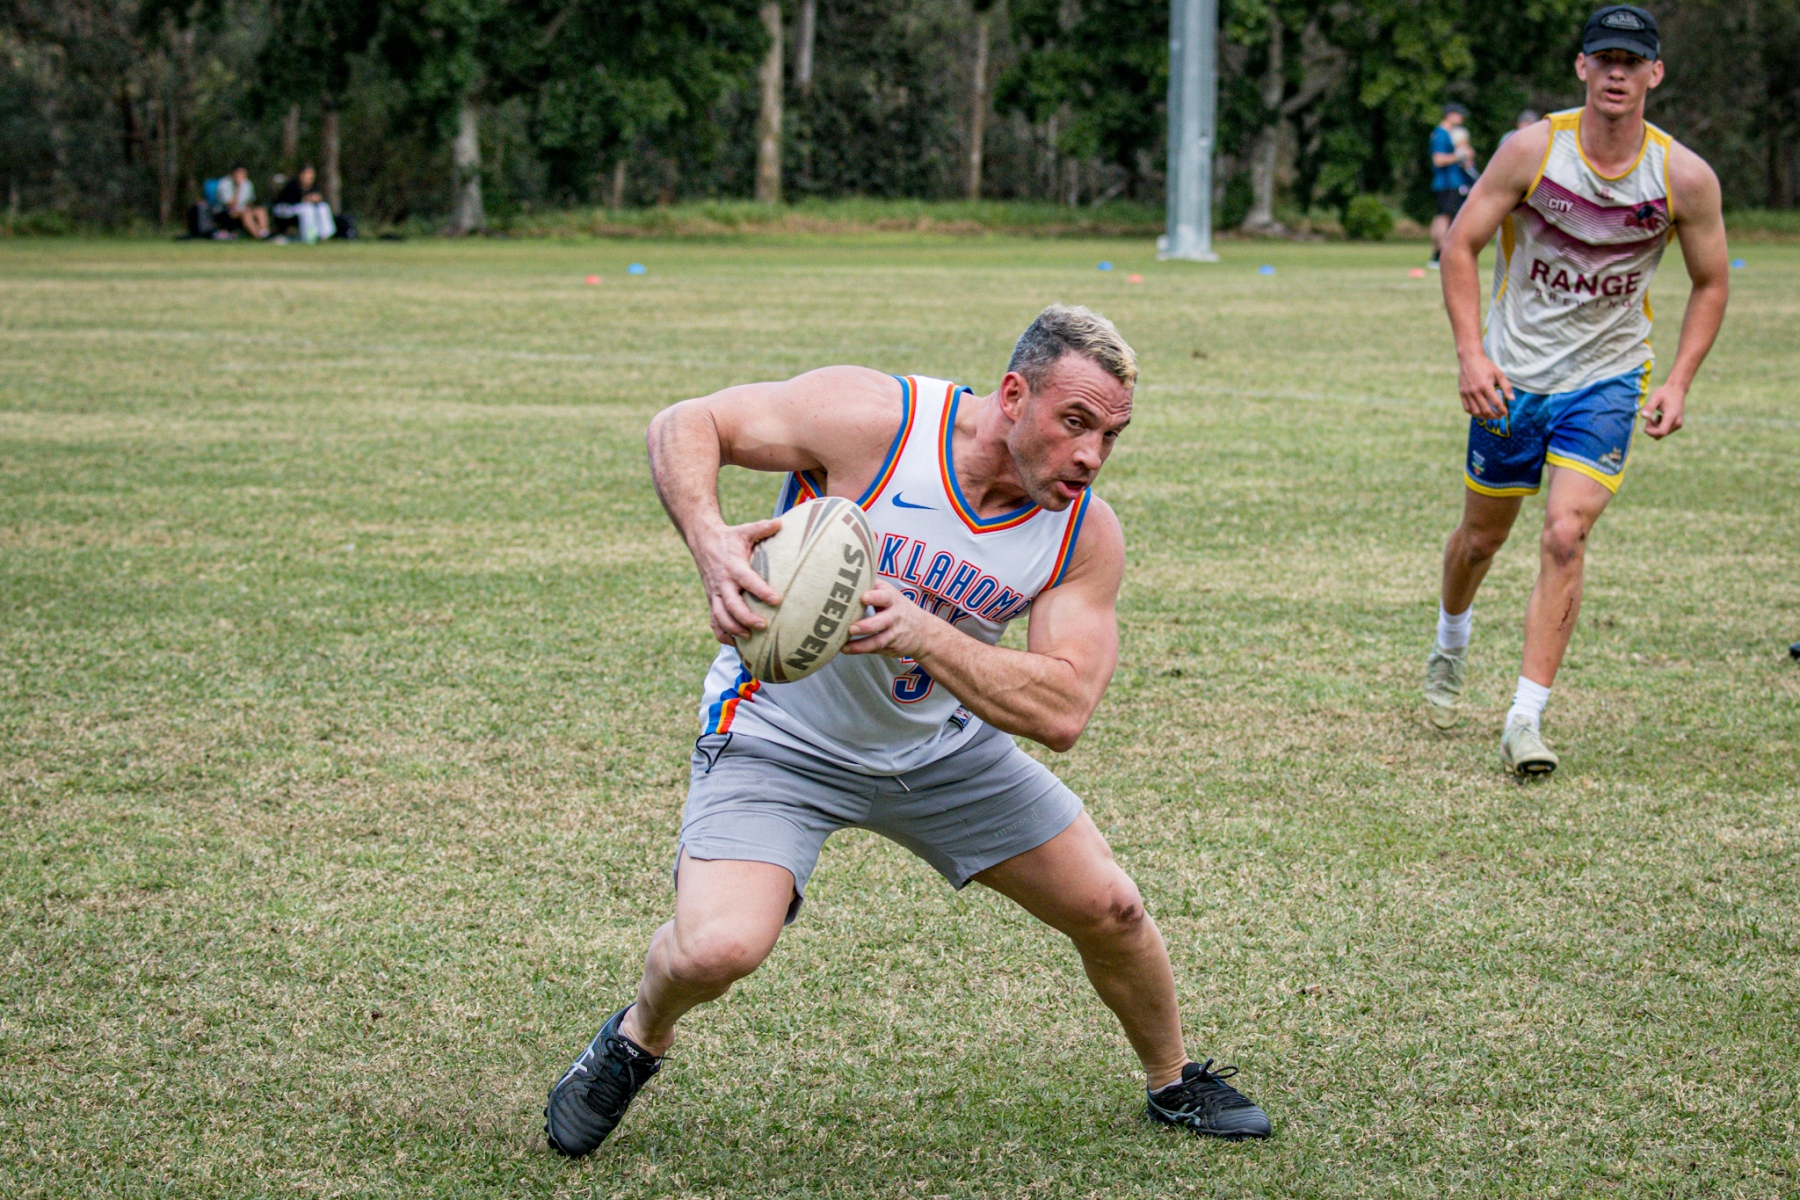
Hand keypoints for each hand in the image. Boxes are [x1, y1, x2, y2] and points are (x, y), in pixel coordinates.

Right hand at [689, 518, 783, 643]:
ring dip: (733, 629)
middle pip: (730, 605)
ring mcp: (714, 593)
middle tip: (763, 626)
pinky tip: (734, 644)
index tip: (777, 600)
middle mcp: (722, 582)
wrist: (702, 541)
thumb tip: (780, 523)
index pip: (747, 580)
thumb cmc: (730, 537)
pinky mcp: (711, 600)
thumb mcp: (745, 530)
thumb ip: (762, 528)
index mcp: (732, 566)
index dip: (761, 591)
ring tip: (749, 639)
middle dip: (746, 618)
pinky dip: (721, 634)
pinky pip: (713, 621)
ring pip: (720, 616)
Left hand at [842, 582, 937, 659]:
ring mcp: (893, 634)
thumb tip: (848, 572)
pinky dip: (860, 650)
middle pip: (882, 622)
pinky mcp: (890, 647)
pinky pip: (875, 649)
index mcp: (891, 599)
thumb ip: (872, 584)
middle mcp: (894, 617)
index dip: (875, 597)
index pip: (884, 597)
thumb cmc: (897, 607)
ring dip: (861, 644)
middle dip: (867, 625)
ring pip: (878, 640)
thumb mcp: (889, 592)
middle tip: (851, 628)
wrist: (923, 630)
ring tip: (845, 645)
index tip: (864, 597)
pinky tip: (846, 649)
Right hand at [1457, 351, 1512, 419]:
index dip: (1502, 410)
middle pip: (1486, 410)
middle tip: (1499, 416)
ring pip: (1476, 412)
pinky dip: (1474, 413)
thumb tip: (1512, 399)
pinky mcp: (1462, 393)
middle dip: (1494, 416)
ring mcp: (1467, 393)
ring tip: (1490, 416)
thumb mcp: (1499, 374)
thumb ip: (1506, 387)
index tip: (1505, 413)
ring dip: (1484, 416)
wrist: (1470, 359)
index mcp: (1486, 386)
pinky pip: (1467, 408)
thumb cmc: (1486, 366)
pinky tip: (1480, 413)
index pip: (1496, 403)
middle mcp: (1475, 391)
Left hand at [1642, 383, 1685, 438]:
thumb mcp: (1655, 397)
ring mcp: (1678, 425)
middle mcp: (1677, 423)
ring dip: (1654, 428)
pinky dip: (1658, 427)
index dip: (1650, 431)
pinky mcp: (1677, 425)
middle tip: (1649, 418)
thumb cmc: (1665, 393)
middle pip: (1660, 434)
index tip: (1646, 421)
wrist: (1677, 390)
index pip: (1661, 432)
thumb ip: (1649, 407)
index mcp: (1672, 416)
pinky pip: (1664, 431)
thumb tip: (1643, 416)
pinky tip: (1659, 417)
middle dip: (1651, 429)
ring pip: (1662, 434)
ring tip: (1653, 417)